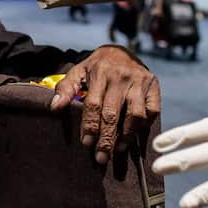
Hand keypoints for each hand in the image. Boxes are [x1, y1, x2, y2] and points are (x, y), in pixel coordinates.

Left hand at [50, 45, 160, 164]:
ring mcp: (140, 80)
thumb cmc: (96, 66)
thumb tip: (54, 107)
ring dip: (127, 135)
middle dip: (107, 138)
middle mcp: (122, 76)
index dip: (90, 126)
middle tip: (101, 157)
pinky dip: (145, 125)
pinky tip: (135, 134)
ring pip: (135, 114)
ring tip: (118, 148)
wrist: (120, 50)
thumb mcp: (78, 72)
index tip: (86, 143)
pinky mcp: (154, 85)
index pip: (94, 104)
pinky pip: (153, 110)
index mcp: (100, 72)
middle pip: (113, 114)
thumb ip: (65, 88)